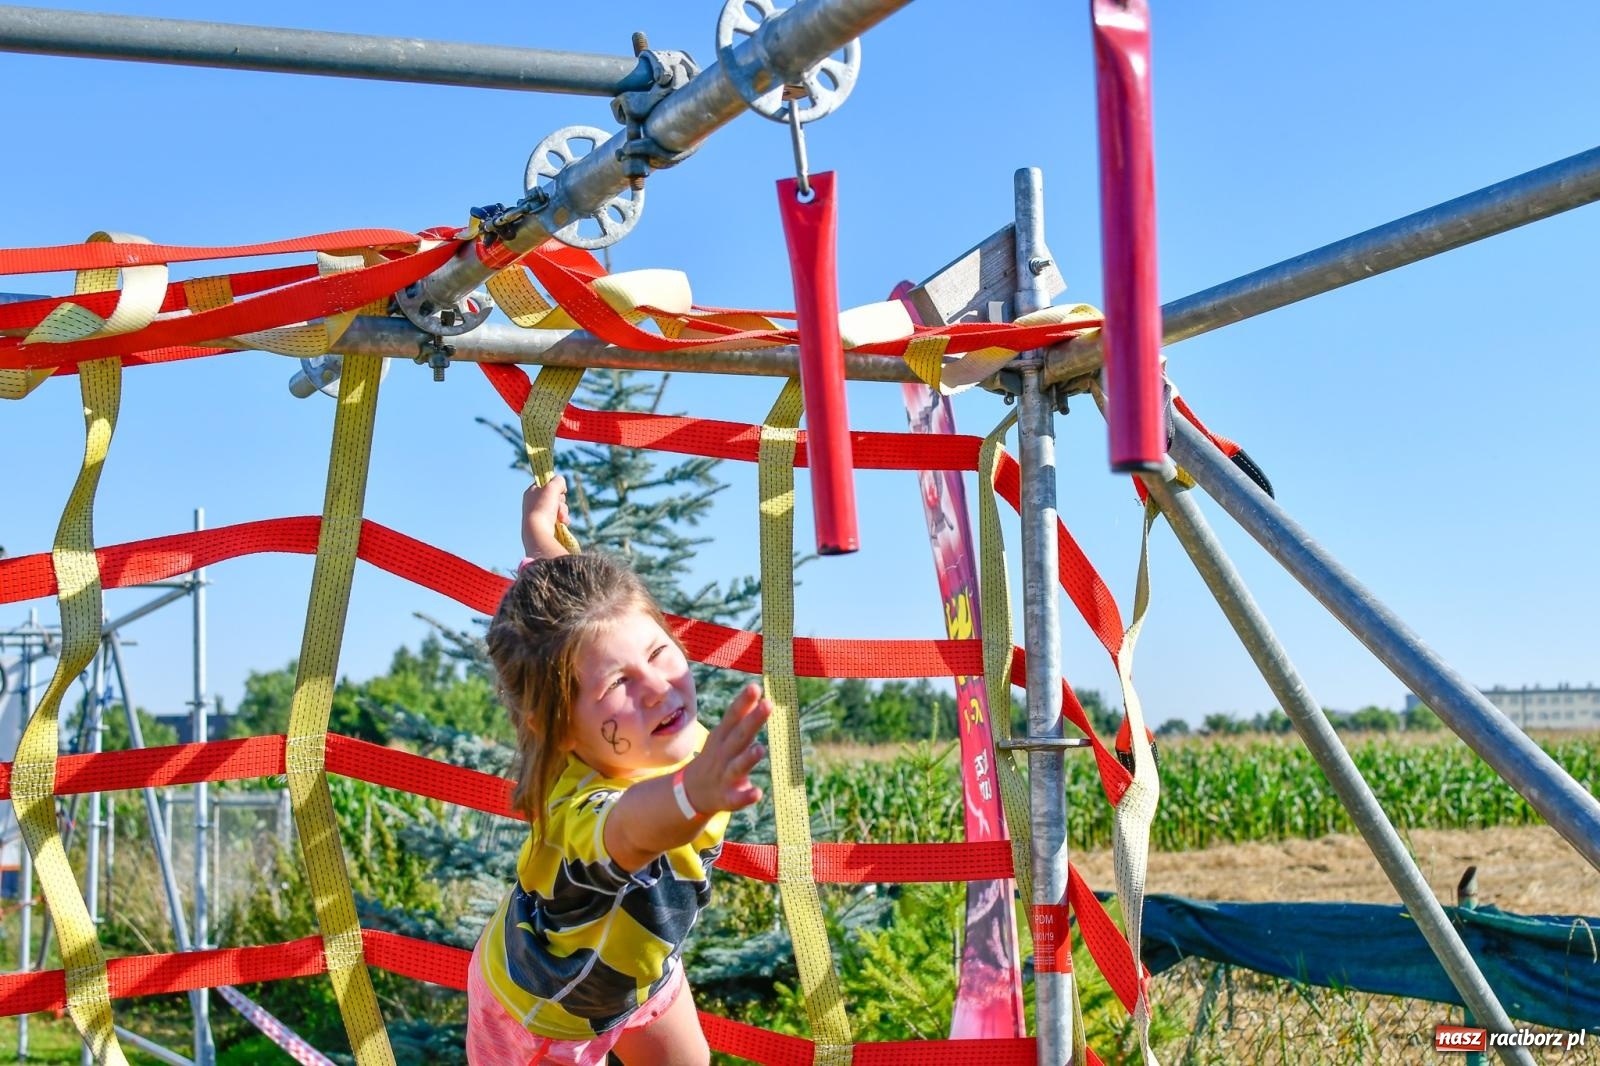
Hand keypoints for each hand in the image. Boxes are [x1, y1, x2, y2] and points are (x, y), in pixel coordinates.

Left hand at [522, 475, 570, 558]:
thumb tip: (561, 483)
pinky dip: (563, 519)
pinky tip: (563, 522)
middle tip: (558, 504)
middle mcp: (533, 503)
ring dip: (563, 511)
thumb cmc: (542, 507)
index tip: (559, 489)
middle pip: (554, 496)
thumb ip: (558, 481)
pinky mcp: (545, 525)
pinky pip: (558, 518)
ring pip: (558, 507)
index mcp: (531, 492)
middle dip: (561, 501)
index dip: (554, 486)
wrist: (538, 531)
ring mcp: (539, 515)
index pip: (546, 484)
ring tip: (560, 517)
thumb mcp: (552, 487)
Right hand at [683, 683, 769, 814]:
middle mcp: (723, 754)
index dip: (744, 702)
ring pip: (737, 766)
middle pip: (739, 736)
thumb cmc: (717, 757)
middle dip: (753, 721)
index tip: (755, 687)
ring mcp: (724, 776)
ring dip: (748, 758)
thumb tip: (756, 687)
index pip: (733, 717)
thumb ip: (740, 715)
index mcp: (723, 737)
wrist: (692, 793)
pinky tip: (757, 793)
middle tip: (768, 705)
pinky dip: (746, 796)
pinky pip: (737, 798)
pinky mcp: (727, 798)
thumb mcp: (724, 735)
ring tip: (761, 748)